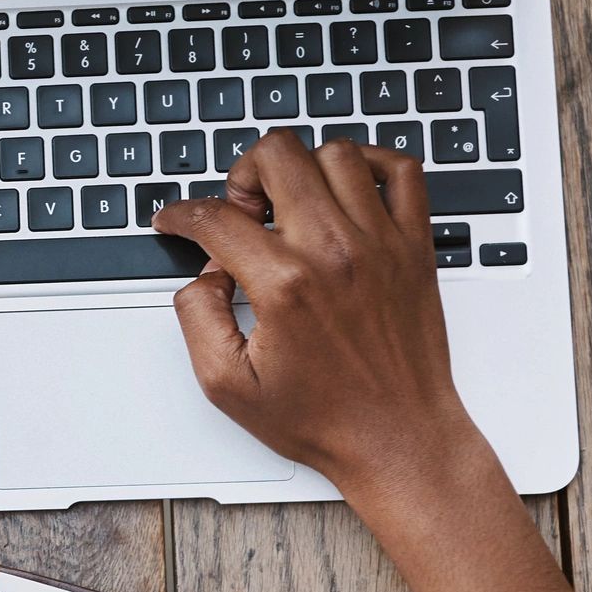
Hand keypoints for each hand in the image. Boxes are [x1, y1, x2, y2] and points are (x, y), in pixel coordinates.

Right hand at [152, 129, 479, 500]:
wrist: (397, 438)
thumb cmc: (325, 418)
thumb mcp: (227, 385)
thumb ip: (197, 318)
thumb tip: (203, 276)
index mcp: (285, 285)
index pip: (216, 217)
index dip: (182, 215)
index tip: (176, 221)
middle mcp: (335, 252)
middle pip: (277, 156)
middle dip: (243, 175)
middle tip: (243, 213)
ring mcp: (381, 243)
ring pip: (336, 152)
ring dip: (302, 169)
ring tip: (292, 205)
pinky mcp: (415, 246)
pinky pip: (404, 170)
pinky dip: (373, 163)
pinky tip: (349, 189)